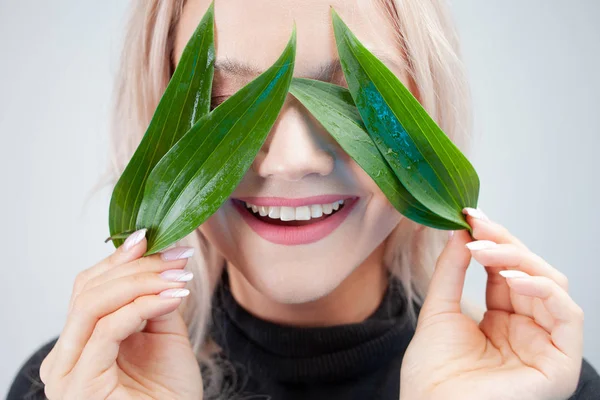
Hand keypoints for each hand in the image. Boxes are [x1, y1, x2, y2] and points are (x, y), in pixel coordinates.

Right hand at [39, 229, 202, 399]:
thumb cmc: (169, 394)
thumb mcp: (163, 335)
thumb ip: (154, 301)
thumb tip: (159, 261)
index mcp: (80, 343)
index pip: (89, 287)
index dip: (120, 259)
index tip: (155, 239)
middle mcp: (65, 356)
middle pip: (88, 289)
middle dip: (136, 266)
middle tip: (177, 255)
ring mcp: (68, 372)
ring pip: (93, 303)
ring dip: (141, 281)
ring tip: (179, 275)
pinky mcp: (81, 384)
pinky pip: (108, 329)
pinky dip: (143, 305)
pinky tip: (173, 296)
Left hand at [400, 208, 583, 399]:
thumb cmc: (432, 375)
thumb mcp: (439, 311)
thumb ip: (452, 271)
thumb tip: (460, 231)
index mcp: (502, 321)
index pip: (507, 271)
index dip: (493, 241)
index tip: (470, 216)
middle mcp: (526, 331)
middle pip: (531, 272)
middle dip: (505, 244)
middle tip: (477, 225)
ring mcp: (544, 346)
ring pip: (552, 285)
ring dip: (518, 260)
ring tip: (483, 250)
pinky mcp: (560, 364)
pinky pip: (568, 314)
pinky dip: (543, 288)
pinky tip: (509, 277)